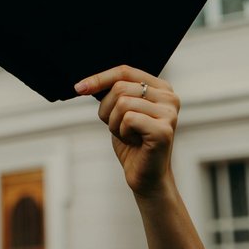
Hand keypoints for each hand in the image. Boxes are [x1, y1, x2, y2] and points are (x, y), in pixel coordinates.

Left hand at [75, 65, 179, 198]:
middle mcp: (169, 97)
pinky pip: (128, 119)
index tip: (79, 87)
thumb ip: (114, 93)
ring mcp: (169, 113)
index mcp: (161, 87)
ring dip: (115, 123)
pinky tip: (135, 142)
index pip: (125, 71)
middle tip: (118, 127)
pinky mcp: (163, 130)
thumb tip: (85, 84)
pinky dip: (122, 132)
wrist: (146, 176)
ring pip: (122, 103)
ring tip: (129, 135)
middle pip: (120, 87)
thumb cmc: (133, 143)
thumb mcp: (121, 111)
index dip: (100, 78)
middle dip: (108, 110)